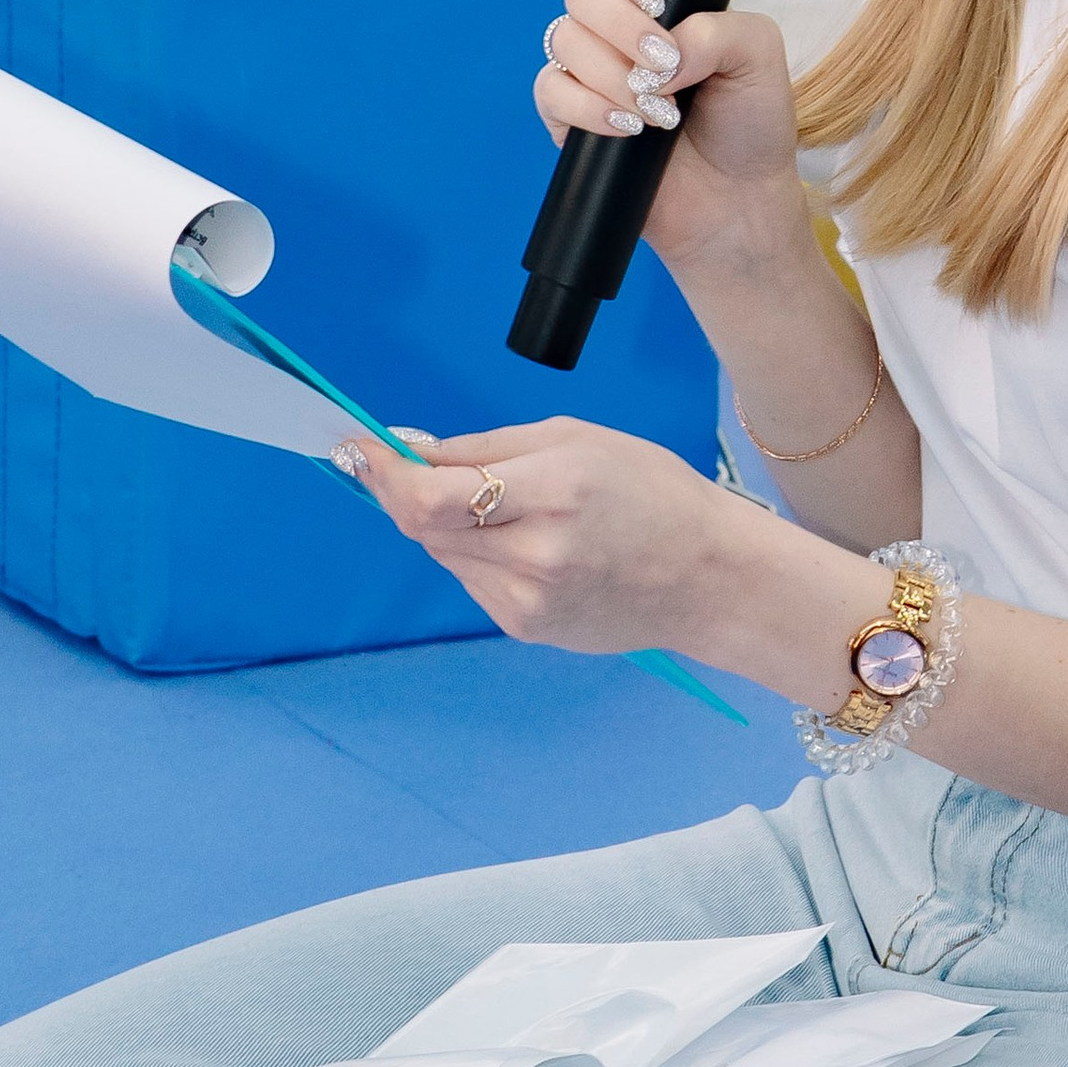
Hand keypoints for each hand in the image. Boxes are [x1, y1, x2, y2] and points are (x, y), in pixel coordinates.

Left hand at [338, 414, 748, 657]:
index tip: (359, 450)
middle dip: (407, 491)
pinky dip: (477, 553)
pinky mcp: (524, 627)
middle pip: (423, 526)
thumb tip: (412, 449)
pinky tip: (526, 543)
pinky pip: (472, 579)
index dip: (383, 474)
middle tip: (413, 465)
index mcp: (552, 493)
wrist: (708, 578)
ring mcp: (526, 601)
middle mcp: (534, 555)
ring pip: (442, 553)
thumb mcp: (575, 439)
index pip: (430, 497)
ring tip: (504, 506)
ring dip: (446, 523)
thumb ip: (485, 447)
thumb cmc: (652, 494)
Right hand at [535, 0, 808, 281]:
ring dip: (615, 76)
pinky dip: (590, 108)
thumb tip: (663, 48)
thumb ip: (718, 29)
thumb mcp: (759, 56)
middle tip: (665, 66)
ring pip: (565, 37)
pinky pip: (551, 89)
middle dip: (623, 26)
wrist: (737, 200)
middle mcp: (617, 17)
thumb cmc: (750, 122)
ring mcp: (587, 64)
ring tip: (661, 114)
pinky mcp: (566, 112)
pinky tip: (629, 129)